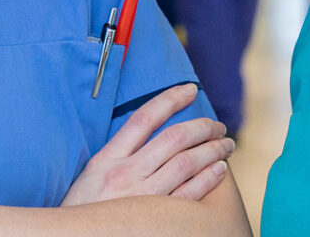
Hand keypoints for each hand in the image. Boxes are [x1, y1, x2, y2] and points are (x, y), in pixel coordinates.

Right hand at [61, 83, 233, 205]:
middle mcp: (126, 174)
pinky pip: (189, 194)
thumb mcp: (91, 174)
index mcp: (107, 159)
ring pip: (187, 164)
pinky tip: (219, 170)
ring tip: (225, 145)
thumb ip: (117, 153)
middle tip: (218, 126)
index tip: (190, 90)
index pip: (144, 118)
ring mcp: (142, 198)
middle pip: (174, 139)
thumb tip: (149, 130)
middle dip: (203, 127)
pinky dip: (208, 179)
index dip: (171, 99)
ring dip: (212, 150)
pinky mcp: (156, 219)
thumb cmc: (84, 209)